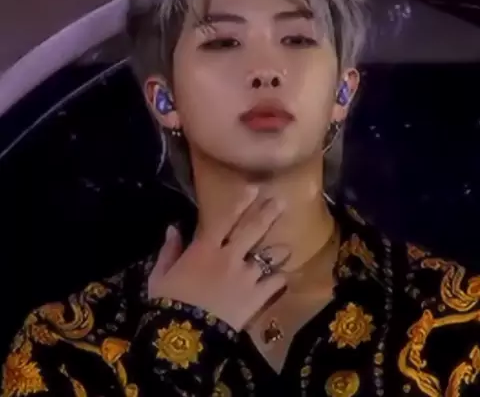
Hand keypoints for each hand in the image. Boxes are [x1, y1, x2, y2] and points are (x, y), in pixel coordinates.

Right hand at [148, 188, 287, 330]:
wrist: (185, 338)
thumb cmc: (168, 303)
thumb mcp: (160, 276)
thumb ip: (169, 250)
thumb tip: (173, 228)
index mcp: (205, 249)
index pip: (224, 220)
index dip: (239, 203)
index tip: (253, 190)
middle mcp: (229, 257)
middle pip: (252, 230)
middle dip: (267, 214)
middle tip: (281, 202)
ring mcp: (246, 276)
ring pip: (269, 256)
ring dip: (279, 251)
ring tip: (288, 246)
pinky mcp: (256, 297)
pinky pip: (275, 283)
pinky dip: (281, 279)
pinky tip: (287, 276)